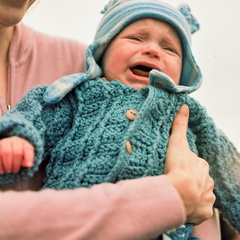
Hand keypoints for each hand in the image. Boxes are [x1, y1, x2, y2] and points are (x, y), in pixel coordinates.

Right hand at [0, 136, 33, 173]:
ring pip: (6, 153)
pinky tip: (2, 170)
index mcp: (24, 143)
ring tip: (8, 171)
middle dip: (16, 164)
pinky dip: (0, 165)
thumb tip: (29, 165)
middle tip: (15, 171)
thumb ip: (27, 160)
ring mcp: (5, 142)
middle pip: (17, 152)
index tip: (29, 166)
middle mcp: (15, 140)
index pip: (28, 149)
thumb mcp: (24, 157)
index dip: (29, 157)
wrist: (7, 148)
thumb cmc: (18, 154)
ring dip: (7, 164)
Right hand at [164, 105, 214, 224]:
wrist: (179, 193)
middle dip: (191, 179)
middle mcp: (208, 181)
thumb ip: (180, 125)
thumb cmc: (178, 167)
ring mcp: (207, 197)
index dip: (187, 165)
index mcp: (202, 165)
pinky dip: (194, 207)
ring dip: (193, 193)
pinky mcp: (203, 211)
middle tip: (177, 181)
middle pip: (199, 178)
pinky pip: (200, 209)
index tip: (177, 168)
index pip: (195, 163)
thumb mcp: (177, 143)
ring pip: (201, 193)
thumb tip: (185, 106)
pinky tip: (184, 205)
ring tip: (180, 194)